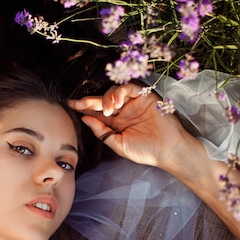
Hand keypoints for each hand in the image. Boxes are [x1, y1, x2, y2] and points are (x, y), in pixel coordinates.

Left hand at [69, 84, 197, 169]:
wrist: (167, 150)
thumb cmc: (145, 151)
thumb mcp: (118, 144)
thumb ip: (102, 132)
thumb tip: (85, 119)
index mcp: (116, 123)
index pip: (96, 112)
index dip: (84, 108)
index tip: (71, 105)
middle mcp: (123, 111)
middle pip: (102, 101)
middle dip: (88, 101)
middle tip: (78, 103)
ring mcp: (133, 103)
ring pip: (113, 92)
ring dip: (106, 98)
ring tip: (107, 111)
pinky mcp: (144, 96)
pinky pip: (129, 88)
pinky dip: (119, 92)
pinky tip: (116, 103)